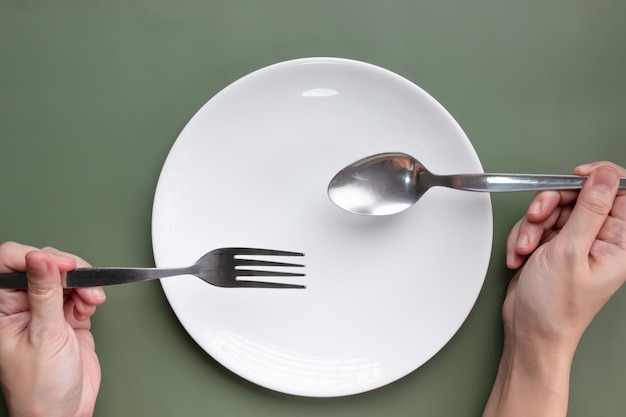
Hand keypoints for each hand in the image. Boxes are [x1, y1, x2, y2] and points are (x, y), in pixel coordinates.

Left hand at [0, 242, 105, 416]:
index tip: (60, 265)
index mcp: (1, 308)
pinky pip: (81, 291)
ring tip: (90, 299)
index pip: (9, 263)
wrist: (64, 413)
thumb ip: (45, 293)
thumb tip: (41, 258)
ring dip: (83, 282)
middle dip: (67, 269)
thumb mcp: (44, 335)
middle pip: (43, 264)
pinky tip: (91, 306)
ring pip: (65, 276)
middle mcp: (21, 305)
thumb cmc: (40, 387)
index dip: (34, 257)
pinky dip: (90, 294)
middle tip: (80, 281)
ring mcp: (46, 310)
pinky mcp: (68, 316)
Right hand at [504, 162, 625, 350]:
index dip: (598, 178)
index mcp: (619, 242)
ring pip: (553, 209)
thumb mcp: (571, 252)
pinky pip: (536, 224)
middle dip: (552, 205)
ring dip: (532, 226)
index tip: (575, 178)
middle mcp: (599, 240)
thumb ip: (589, 209)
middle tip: (539, 219)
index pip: (621, 193)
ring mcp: (574, 243)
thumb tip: (604, 176)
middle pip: (579, 196)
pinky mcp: (552, 246)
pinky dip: (523, 237)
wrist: (528, 331)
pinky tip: (522, 256)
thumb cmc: (555, 306)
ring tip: (528, 249)